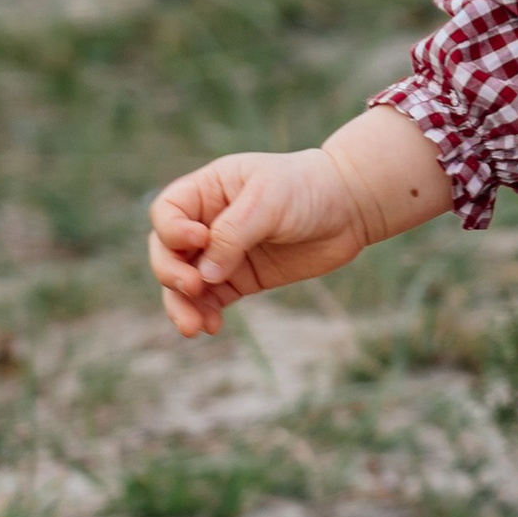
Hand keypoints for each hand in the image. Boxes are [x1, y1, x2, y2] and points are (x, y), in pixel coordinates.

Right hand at [147, 148, 376, 336]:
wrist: (351, 207)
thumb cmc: (308, 189)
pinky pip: (212, 300)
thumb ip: (233, 234)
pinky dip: (206, 314)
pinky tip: (211, 327)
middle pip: (167, 252)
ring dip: (182, 305)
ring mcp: (223, 253)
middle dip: (171, 273)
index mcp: (207, 191)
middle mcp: (207, 222)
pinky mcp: (242, 279)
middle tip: (194, 287)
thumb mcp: (268, 199)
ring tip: (192, 327)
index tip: (199, 240)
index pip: (167, 213)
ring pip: (185, 283)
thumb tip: (204, 276)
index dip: (172, 232)